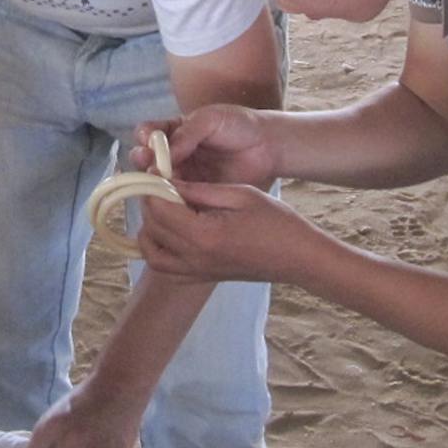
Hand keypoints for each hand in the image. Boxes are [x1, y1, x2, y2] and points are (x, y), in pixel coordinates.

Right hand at [133, 104, 277, 186]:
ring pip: (160, 181)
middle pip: (148, 159)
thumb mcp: (211, 119)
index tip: (147, 140)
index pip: (148, 133)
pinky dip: (171, 199)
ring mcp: (184, 175)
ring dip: (154, 182)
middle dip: (142, 160)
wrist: (269, 147)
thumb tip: (162, 153)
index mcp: (174, 131)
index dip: (143, 137)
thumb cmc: (240, 125)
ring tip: (158, 182)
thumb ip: (187, 133)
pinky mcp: (196, 194)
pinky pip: (178, 197)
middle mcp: (174, 154)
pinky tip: (171, 198)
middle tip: (148, 163)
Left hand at [136, 179, 314, 283]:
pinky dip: (157, 250)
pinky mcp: (201, 278)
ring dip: (149, 227)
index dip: (152, 185)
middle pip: (152, 227)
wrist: (298, 257)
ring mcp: (196, 271)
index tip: (157, 169)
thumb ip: (199, 190)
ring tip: (163, 206)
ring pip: (151, 252)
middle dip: (149, 202)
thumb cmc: (276, 222)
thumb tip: (166, 180)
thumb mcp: (239, 194)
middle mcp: (195, 257)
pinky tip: (167, 231)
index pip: (158, 208)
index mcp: (204, 234)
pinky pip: (165, 268)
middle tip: (160, 183)